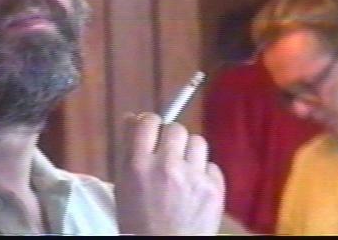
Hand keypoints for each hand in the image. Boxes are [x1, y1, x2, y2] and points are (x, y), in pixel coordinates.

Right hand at [114, 112, 224, 234]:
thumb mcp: (123, 183)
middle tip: (168, 152)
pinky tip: (194, 187)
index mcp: (138, 164)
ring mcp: (193, 178)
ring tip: (183, 169)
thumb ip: (128, 148)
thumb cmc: (138, 218)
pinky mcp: (214, 190)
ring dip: (190, 152)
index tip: (152, 130)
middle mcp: (166, 166)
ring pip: (198, 141)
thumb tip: (133, 117)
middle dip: (171, 137)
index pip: (149, 121)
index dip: (151, 123)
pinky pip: (212, 166)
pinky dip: (204, 174)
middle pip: (176, 128)